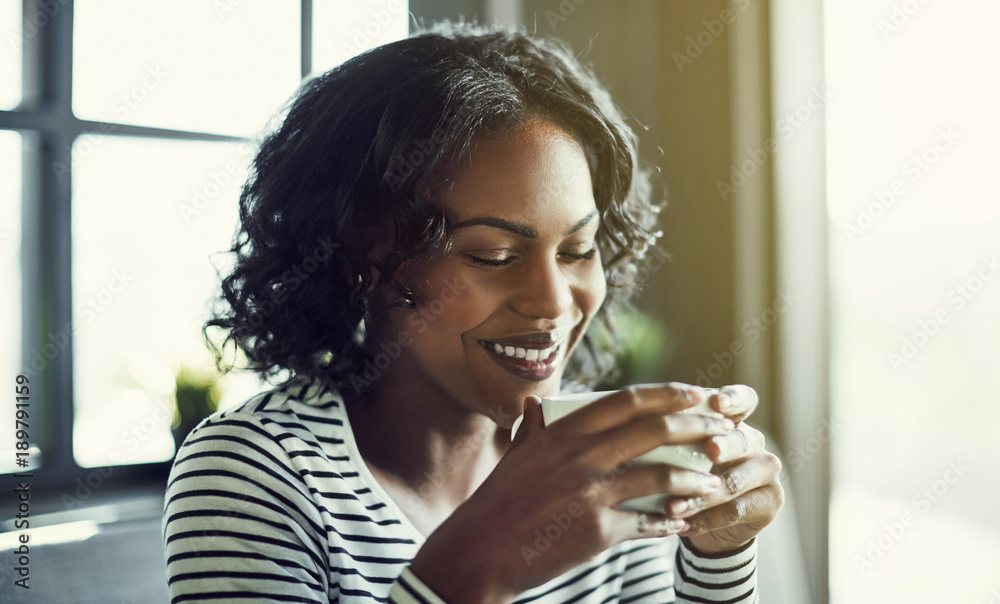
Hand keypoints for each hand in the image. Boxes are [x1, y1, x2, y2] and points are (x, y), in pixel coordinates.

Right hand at [409, 383, 735, 603]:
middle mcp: (579, 456)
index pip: (627, 400)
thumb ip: (534, 429)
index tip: (697, 392)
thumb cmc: (496, 504)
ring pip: (659, 478)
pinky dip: (668, 524)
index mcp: (563, 432)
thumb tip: (538, 405)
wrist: (479, 553)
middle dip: (696, 427)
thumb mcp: (515, 458)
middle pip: (653, 430)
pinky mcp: (596, 532)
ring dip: (694, 480)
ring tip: (712, 483)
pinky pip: (645, 524)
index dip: (668, 393)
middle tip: (721, 430)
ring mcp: (589, 494)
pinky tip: (682, 523)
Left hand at [666, 384, 784, 553]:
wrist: (704, 520)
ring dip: (701, 495)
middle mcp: (755, 442)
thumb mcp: (674, 452)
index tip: (716, 402)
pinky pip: (736, 511)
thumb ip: (666, 435)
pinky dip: (704, 519)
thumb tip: (633, 420)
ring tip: (671, 506)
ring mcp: (766, 472)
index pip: (744, 400)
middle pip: (743, 440)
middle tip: (710, 450)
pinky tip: (681, 525)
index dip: (734, 398)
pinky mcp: (769, 503)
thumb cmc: (683, 473)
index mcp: (733, 421)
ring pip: (735, 482)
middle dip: (725, 446)